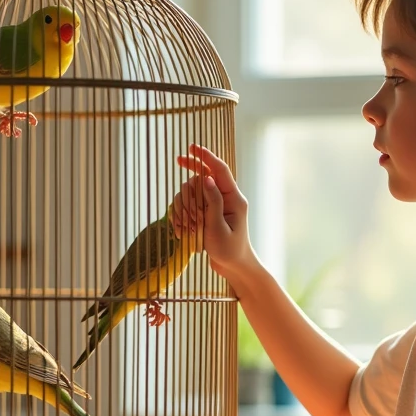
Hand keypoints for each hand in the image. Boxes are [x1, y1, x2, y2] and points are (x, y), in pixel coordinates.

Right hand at [171, 144, 256, 280]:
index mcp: (234, 199)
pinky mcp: (207, 213)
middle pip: (204, 177)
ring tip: (188, 228)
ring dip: (185, 207)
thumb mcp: (219, 228)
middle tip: (181, 171)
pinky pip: (190, 205)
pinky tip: (183, 231)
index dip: (206, 156)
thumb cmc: (229, 251)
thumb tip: (207, 178)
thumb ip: (213, 202)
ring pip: (193, 192)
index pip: (219, 170)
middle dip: (191, 180)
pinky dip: (183, 216)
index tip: (192, 147)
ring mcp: (216, 205)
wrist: (234, 267)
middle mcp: (226, 198)